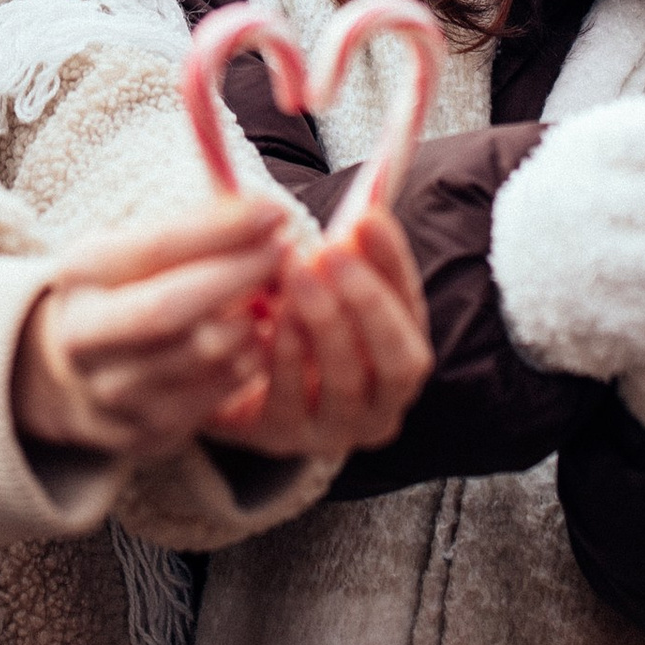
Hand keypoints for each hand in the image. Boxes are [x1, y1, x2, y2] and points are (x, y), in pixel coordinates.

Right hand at [10, 197, 287, 462]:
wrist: (78, 374)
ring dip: (253, 317)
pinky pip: (221, 388)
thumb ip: (192, 231)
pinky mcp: (150, 428)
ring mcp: (116, 391)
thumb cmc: (125, 290)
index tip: (274, 212)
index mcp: (82, 274)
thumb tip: (265, 214)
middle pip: (173, 308)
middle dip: (240, 274)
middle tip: (284, 251)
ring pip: (206, 352)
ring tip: (271, 293)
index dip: (221, 229)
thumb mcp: (135, 249)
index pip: (156, 247)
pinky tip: (256, 333)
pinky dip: (251, 355)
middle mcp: (87, 337)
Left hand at [211, 209, 432, 455]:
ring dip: (323, 325)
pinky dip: (283, 359)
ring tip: (296, 276)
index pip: (411, 308)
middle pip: (397, 360)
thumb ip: (347, 248)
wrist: (232, 379)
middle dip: (367, 301)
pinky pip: (289, 403)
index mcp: (399, 354)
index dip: (392, 263)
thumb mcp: (322, 280)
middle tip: (330, 251)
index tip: (367, 218)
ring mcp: (335, 429)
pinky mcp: (283, 439)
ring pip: (345, 384)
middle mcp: (380, 402)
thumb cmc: (290, 314)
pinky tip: (268, 320)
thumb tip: (365, 204)